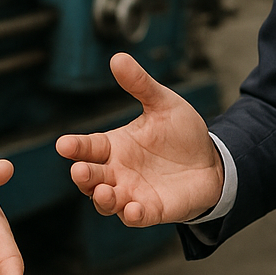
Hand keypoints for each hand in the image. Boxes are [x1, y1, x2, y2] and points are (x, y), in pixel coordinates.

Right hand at [55, 52, 223, 225]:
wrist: (212, 161)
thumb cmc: (182, 133)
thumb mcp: (163, 104)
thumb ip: (140, 84)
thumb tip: (117, 57)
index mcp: (114, 146)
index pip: (87, 147)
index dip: (75, 147)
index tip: (63, 144)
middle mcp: (117, 172)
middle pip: (91, 178)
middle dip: (83, 176)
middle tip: (80, 171)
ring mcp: (131, 193)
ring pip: (106, 201)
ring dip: (102, 199)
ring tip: (105, 192)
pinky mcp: (151, 210)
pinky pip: (135, 217)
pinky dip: (131, 215)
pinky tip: (133, 208)